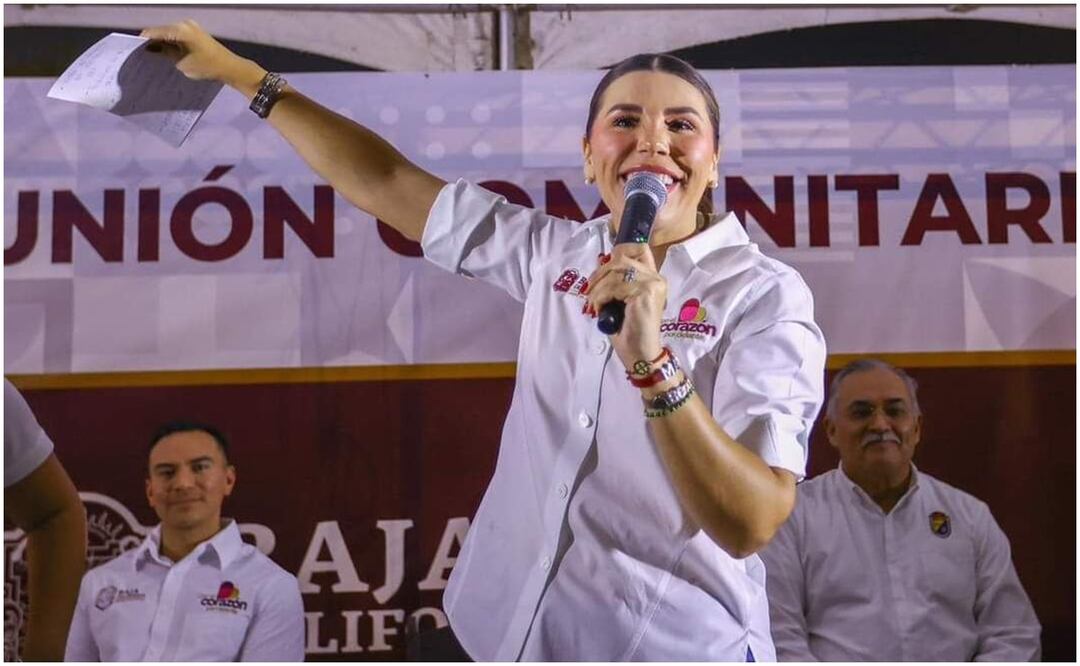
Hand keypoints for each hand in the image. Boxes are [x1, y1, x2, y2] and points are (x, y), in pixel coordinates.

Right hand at [140, 20, 259, 88]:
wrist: (230, 67)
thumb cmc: (206, 66)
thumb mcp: (181, 63)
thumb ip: (165, 52)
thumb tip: (151, 48)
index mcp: (180, 29)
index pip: (154, 32)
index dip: (143, 41)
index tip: (135, 51)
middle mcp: (184, 24)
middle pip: (161, 30)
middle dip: (152, 41)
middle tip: (142, 54)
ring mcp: (190, 27)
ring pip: (168, 33)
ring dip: (161, 42)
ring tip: (152, 55)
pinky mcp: (195, 32)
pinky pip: (177, 35)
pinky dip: (170, 42)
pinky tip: (166, 52)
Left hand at [585, 243, 666, 370]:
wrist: (640, 355)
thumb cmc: (629, 331)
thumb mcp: (618, 300)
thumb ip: (614, 280)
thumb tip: (601, 259)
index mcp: (653, 278)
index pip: (640, 248)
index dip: (620, 251)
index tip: (603, 265)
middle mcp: (656, 278)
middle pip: (621, 259)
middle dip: (600, 274)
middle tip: (589, 291)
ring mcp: (653, 284)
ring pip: (615, 273)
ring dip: (598, 289)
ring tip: (593, 304)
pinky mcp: (646, 293)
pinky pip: (614, 287)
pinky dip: (600, 297)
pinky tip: (599, 310)